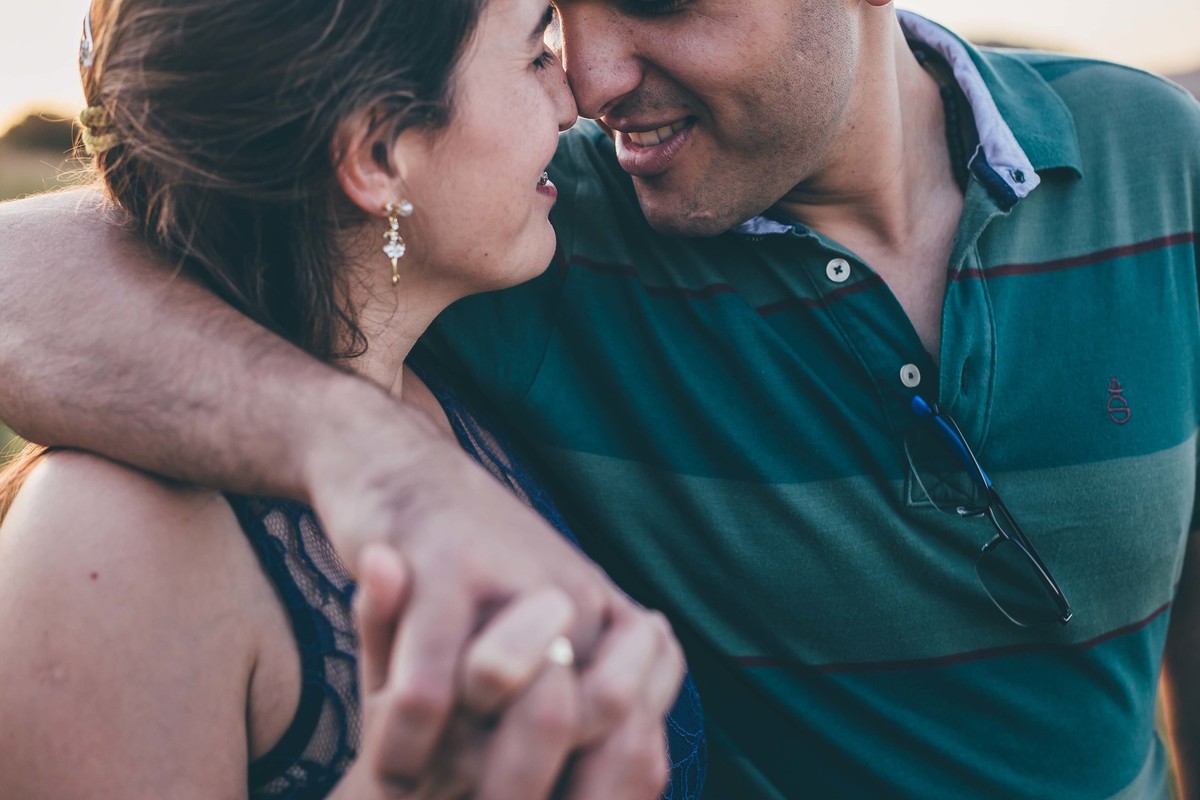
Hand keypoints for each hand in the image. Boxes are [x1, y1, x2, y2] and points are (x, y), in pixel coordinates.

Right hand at [341, 544, 683, 799]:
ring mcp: (519, 578)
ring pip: (516, 702)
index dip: (586, 782)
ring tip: (418, 792)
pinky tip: (391, 770)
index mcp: (607, 618)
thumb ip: (577, 687)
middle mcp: (581, 597)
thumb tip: (628, 760)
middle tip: (467, 798)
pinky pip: (434, 689)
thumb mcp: (526, 627)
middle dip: (519, 776)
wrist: (399, 466)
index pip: (633, 725)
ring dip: (457, 764)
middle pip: (585, 719)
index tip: (525, 794)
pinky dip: (408, 744)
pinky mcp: (446, 566)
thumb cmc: (464, 566)